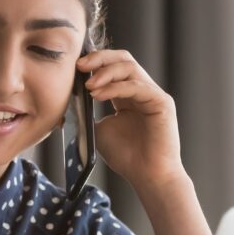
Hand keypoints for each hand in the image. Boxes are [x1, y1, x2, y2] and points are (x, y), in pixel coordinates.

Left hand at [77, 49, 185, 186]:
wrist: (147, 176)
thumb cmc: (126, 156)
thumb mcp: (98, 129)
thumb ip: (89, 112)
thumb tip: (71, 98)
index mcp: (127, 95)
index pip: (113, 66)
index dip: (95, 62)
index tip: (75, 67)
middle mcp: (142, 91)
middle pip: (123, 59)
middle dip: (100, 58)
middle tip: (79, 66)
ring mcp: (153, 95)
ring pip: (130, 68)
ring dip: (105, 73)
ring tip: (89, 86)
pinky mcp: (162, 102)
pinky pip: (136, 86)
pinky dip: (115, 88)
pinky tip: (98, 94)